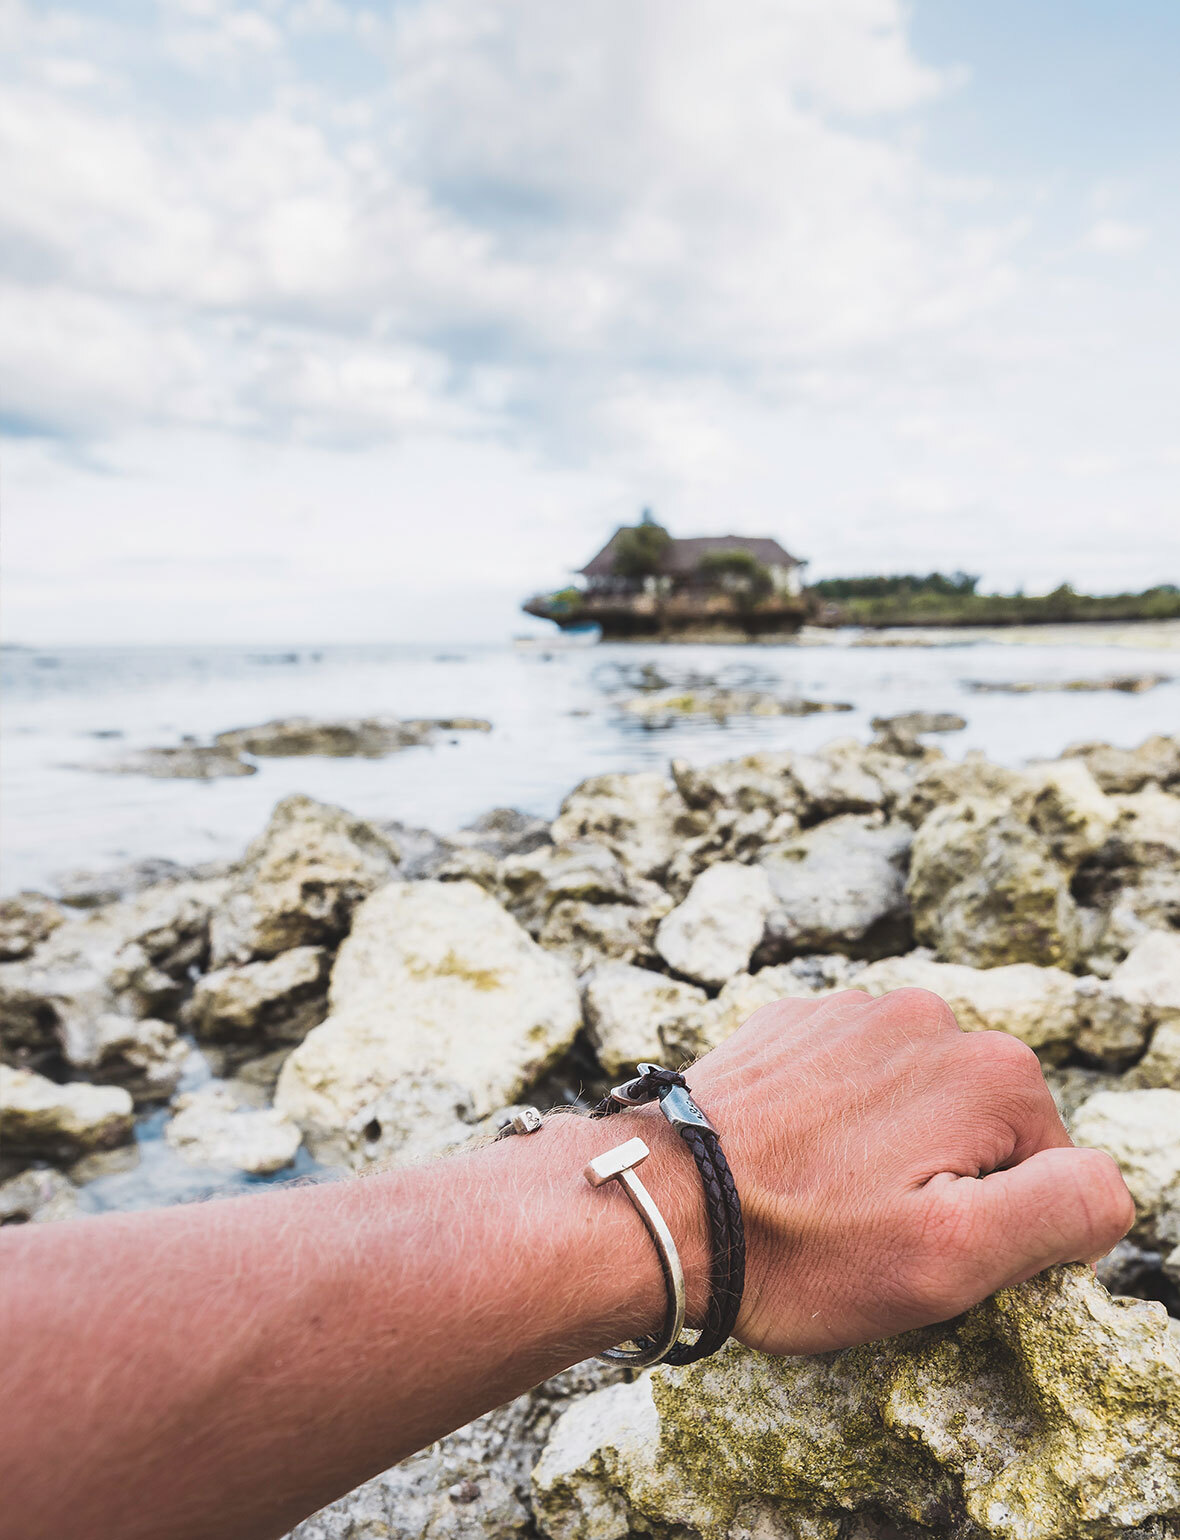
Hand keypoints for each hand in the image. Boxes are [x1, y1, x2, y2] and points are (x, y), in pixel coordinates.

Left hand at [680, 988, 1134, 1354]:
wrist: (657, 1204)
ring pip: (912, 1101)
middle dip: (945, 1179)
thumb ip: (1062, 1209)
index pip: (1051, 1165)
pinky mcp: (790, 1020)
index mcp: (987, 1069)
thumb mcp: (953, 1257)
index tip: (925, 1243)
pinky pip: (847, 1079)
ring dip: (886, 1148)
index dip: (999, 1223)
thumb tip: (1102, 1180)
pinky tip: (788, 1159)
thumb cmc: (801, 1247)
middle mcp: (925, 1016)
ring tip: (821, 1196)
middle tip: (869, 1228)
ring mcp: (849, 1009)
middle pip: (981, 1124)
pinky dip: (832, 1120)